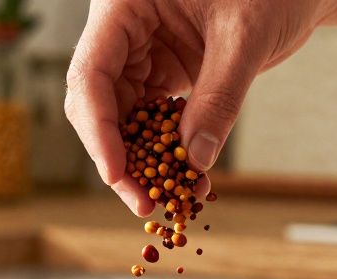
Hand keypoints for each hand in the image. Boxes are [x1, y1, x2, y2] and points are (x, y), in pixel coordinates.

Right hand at [64, 0, 336, 215]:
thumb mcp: (245, 37)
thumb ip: (219, 96)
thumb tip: (195, 160)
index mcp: (123, 5)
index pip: (91, 74)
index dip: (99, 129)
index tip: (116, 173)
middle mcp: (122, 32)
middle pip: (99, 105)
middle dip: (119, 158)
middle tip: (142, 202)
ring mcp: (140, 55)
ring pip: (123, 121)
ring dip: (143, 163)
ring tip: (170, 199)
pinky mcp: (162, 74)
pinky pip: (154, 122)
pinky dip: (168, 153)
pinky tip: (188, 180)